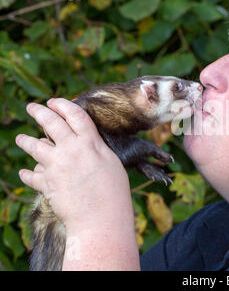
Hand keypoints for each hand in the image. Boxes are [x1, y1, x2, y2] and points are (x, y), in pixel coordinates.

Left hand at [15, 98, 132, 231]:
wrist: (100, 219)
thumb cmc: (114, 193)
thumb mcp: (111, 163)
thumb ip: (95, 149)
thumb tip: (84, 142)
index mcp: (90, 143)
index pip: (75, 115)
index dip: (63, 105)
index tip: (55, 101)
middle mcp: (70, 150)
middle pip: (50, 122)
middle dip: (39, 111)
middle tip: (32, 107)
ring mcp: (55, 166)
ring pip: (34, 145)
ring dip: (25, 140)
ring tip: (21, 138)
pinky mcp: (45, 184)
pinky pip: (31, 175)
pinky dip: (29, 173)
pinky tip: (26, 172)